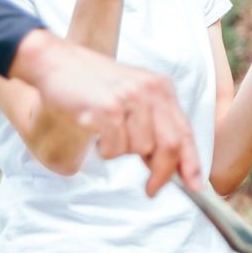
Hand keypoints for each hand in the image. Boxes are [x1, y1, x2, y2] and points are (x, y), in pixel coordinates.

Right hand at [9, 30, 205, 194]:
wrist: (56, 63)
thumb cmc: (93, 83)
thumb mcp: (133, 94)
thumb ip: (154, 122)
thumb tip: (167, 163)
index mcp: (161, 87)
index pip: (184, 131)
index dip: (192, 162)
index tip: (195, 185)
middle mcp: (149, 90)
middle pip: (169, 145)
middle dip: (162, 174)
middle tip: (151, 189)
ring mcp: (128, 98)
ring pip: (139, 149)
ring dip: (121, 151)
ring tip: (106, 133)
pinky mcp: (106, 108)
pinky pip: (114, 148)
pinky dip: (103, 150)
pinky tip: (94, 131)